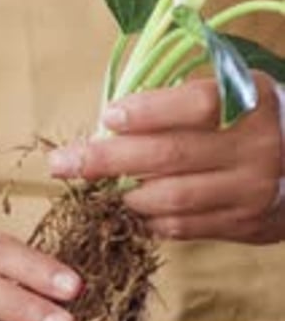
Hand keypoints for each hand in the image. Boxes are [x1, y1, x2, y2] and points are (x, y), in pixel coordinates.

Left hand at [49, 72, 283, 242]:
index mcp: (251, 100)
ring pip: (172, 198)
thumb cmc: (250, 122)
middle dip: (108, 160)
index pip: (195, 104)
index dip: (147, 112)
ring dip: (125, 195)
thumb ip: (181, 99)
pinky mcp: (244, 224)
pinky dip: (150, 218)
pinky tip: (131, 208)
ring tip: (98, 188)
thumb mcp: (232, 93)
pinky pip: (183, 226)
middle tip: (63, 162)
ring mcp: (252, 190)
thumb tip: (111, 117)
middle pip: (170, 156)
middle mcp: (257, 146)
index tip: (107, 117)